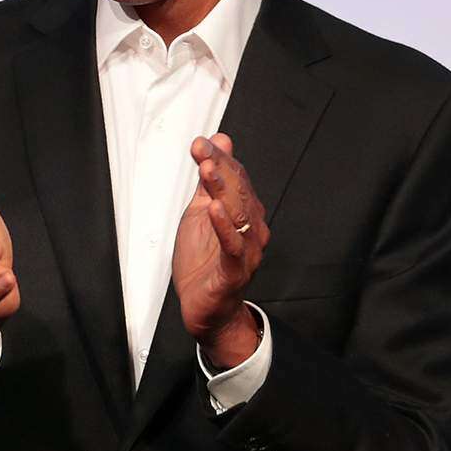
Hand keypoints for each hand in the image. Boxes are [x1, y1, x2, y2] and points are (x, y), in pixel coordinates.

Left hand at [173, 133, 269, 364]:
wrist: (205, 310)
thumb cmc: (203, 261)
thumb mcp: (199, 213)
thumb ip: (209, 180)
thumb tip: (219, 140)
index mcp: (244, 213)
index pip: (235, 179)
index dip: (218, 159)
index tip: (199, 142)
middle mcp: (251, 229)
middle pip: (239, 192)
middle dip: (219, 168)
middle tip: (201, 148)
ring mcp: (246, 250)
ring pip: (238, 215)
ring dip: (222, 190)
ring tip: (207, 169)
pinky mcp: (235, 272)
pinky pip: (233, 248)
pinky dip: (224, 228)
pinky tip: (214, 209)